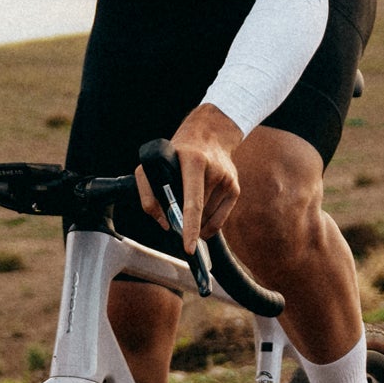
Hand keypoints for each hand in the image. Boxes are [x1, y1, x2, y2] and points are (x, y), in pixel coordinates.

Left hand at [137, 105, 244, 252]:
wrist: (209, 134)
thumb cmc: (175, 155)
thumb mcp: (152, 166)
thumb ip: (148, 195)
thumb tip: (164, 224)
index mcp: (194, 162)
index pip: (193, 202)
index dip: (190, 227)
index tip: (189, 248)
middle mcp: (215, 171)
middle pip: (199, 214)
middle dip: (186, 224)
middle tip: (176, 220)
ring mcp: (228, 180)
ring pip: (209, 220)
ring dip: (196, 222)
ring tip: (189, 204)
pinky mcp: (235, 188)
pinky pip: (220, 220)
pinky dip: (207, 223)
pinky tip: (201, 213)